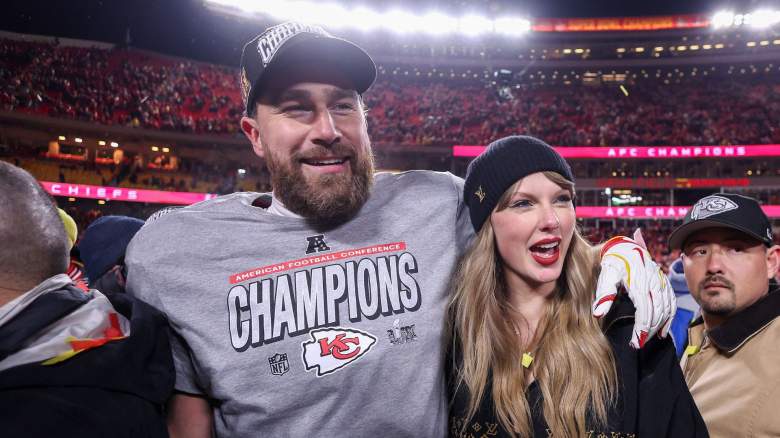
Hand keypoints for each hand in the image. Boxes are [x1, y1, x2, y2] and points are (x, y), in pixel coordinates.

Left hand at [593, 229, 675, 348]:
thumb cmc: (613, 263)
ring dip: (659, 326)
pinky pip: (671, 302)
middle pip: (656, 312)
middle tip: (639, 345)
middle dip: (649, 331)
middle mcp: (653, 282)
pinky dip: (669, 318)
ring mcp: (661, 282)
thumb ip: (604, 294)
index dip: (642, 328)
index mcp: (638, 281)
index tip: (635, 343)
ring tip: (647, 339)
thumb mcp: (606, 275)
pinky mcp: (664, 283)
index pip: (644, 310)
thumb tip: (598, 314)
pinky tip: (662, 331)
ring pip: (666, 308)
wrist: (625, 246)